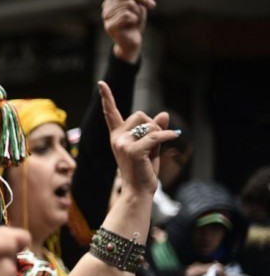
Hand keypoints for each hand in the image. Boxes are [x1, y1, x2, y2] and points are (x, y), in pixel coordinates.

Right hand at [96, 0, 155, 62]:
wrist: (132, 42)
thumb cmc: (135, 23)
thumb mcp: (140, 6)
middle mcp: (107, 6)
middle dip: (143, 0)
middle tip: (150, 7)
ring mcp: (107, 16)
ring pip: (129, 6)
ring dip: (138, 13)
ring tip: (133, 21)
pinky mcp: (110, 25)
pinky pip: (128, 16)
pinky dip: (134, 21)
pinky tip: (130, 27)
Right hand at [98, 81, 178, 196]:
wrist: (139, 191)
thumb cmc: (143, 171)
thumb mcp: (151, 147)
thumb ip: (155, 130)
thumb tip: (164, 113)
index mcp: (117, 136)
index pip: (111, 113)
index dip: (106, 98)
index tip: (101, 83)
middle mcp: (117, 138)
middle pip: (140, 115)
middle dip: (152, 125)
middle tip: (154, 144)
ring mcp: (123, 144)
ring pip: (148, 125)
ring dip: (158, 134)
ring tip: (154, 152)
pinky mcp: (133, 150)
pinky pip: (155, 135)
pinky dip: (166, 136)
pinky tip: (173, 137)